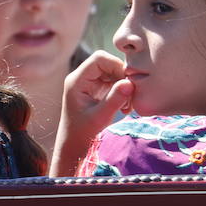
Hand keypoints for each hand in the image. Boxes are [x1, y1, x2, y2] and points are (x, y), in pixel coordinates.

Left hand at [50, 50, 133, 174]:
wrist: (73, 147)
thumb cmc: (82, 134)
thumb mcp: (99, 118)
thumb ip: (114, 100)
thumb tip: (129, 83)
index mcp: (77, 80)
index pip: (99, 58)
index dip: (116, 65)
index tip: (128, 82)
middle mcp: (82, 78)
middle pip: (108, 64)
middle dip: (122, 77)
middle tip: (132, 96)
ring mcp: (89, 84)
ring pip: (112, 73)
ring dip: (124, 86)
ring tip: (128, 105)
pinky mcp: (96, 91)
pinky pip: (113, 83)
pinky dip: (122, 93)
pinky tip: (125, 108)